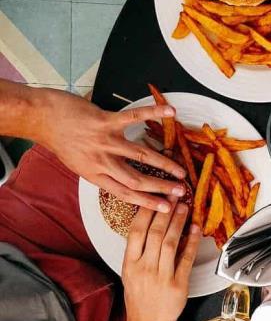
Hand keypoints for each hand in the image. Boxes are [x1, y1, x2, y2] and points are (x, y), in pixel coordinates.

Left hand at [30, 88, 186, 211]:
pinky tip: (170, 112)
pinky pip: (133, 118)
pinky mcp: (105, 121)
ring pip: (140, 156)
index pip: (125, 193)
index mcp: (95, 175)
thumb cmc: (59, 139)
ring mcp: (104, 141)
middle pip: (137, 180)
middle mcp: (101, 161)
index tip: (166, 208)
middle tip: (181, 191)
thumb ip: (100, 170)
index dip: (148, 202)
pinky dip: (153, 113)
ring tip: (181, 170)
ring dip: (164, 163)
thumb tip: (122, 176)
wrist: (40, 118)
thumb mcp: (78, 164)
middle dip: (161, 187)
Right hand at [122, 200, 200, 320]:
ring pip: (171, 243)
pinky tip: (196, 229)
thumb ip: (138, 251)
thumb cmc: (139, 297)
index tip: (155, 196)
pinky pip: (186, 259)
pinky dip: (192, 242)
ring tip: (184, 207)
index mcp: (129, 263)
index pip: (136, 231)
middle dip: (165, 211)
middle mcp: (144, 268)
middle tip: (174, 195)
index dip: (146, 211)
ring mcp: (161, 277)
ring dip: (179, 222)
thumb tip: (151, 224)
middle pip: (155, 233)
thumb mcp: (130, 272)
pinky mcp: (178, 285)